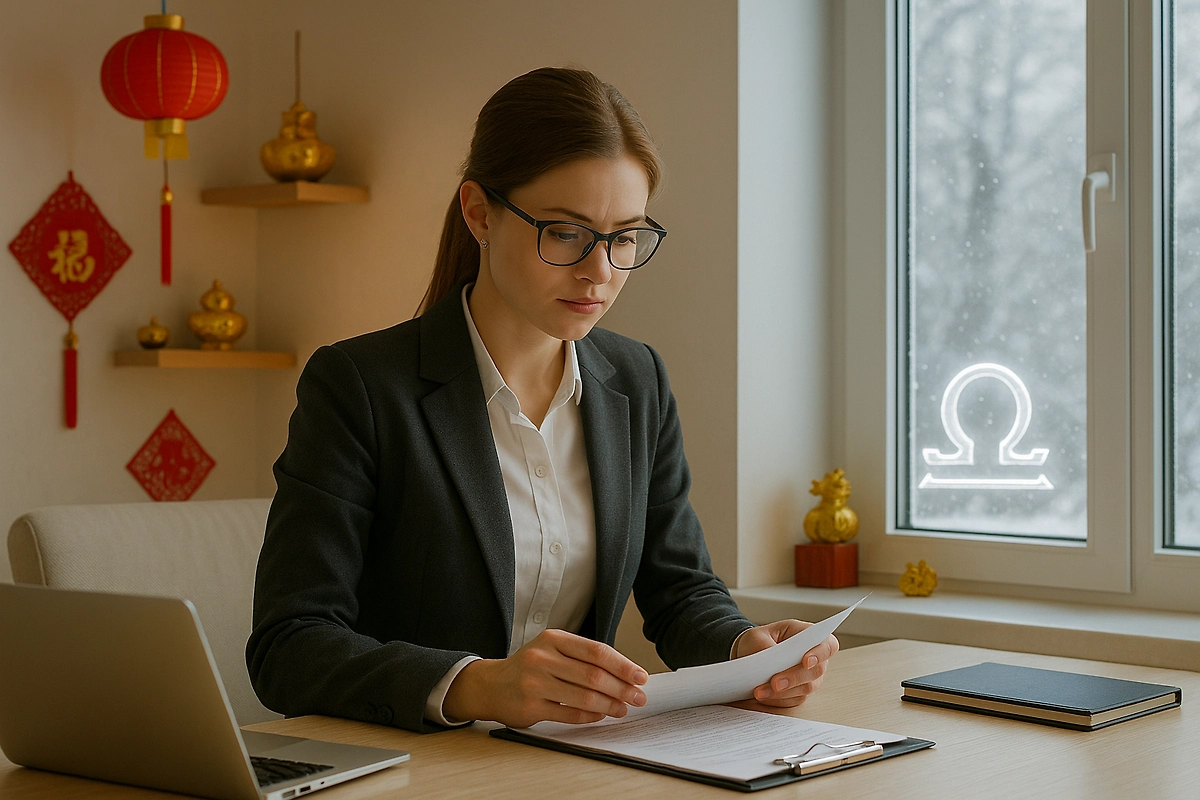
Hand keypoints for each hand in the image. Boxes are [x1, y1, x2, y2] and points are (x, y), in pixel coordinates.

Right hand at [442, 628, 647, 727]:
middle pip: (593, 675)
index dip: (623, 665)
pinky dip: (590, 716)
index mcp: (553, 638)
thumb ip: (582, 657)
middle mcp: (542, 658)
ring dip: (609, 705)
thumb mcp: (552, 649)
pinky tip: (601, 715)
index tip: (640, 676)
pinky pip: (569, 714)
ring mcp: (535, 683)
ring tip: (623, 708)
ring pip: (584, 696)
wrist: (491, 685)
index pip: (596, 651)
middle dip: (621, 688)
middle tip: (638, 697)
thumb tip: (624, 674)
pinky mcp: (531, 707)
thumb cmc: (530, 667)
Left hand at [731, 620, 838, 707]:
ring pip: (806, 688)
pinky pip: (794, 699)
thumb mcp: (756, 637)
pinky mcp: (800, 692)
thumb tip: (772, 664)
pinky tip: (764, 696)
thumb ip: (766, 647)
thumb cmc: (758, 640)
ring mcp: (809, 677)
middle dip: (794, 678)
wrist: (749, 655)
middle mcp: (814, 658)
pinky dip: (778, 699)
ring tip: (760, 691)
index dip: (820, 654)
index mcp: (807, 635)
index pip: (827, 645)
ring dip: (783, 692)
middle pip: (816, 670)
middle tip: (774, 683)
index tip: (806, 662)